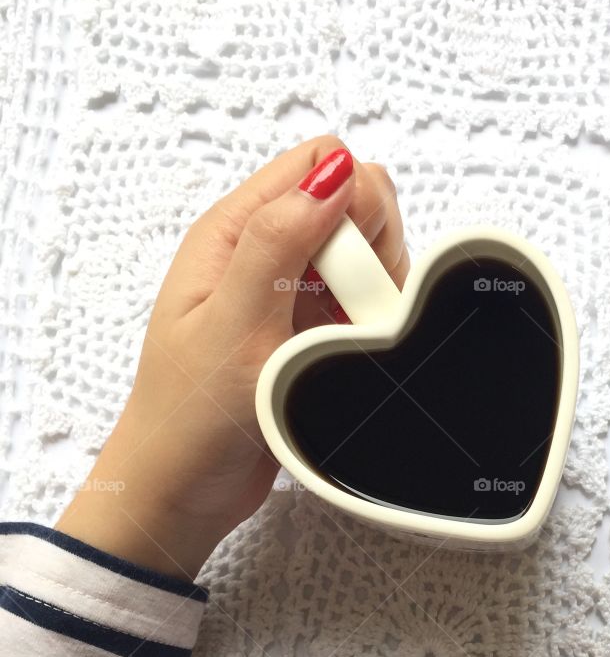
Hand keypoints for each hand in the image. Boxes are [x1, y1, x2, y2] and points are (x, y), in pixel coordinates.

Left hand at [56, 137, 407, 580]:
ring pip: (367, 260)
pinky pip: (364, 308)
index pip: (319, 165)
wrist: (185, 492)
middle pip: (355, 209)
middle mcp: (265, 255)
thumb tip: (335, 173)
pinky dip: (372, 326)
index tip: (347, 262)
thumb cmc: (189, 415)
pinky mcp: (310, 336)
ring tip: (344, 342)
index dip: (352, 201)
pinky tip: (351, 357)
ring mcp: (291, 297)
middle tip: (347, 309)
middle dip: (373, 250)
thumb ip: (279, 241)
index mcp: (235, 233)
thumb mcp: (232, 322)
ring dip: (376, 294)